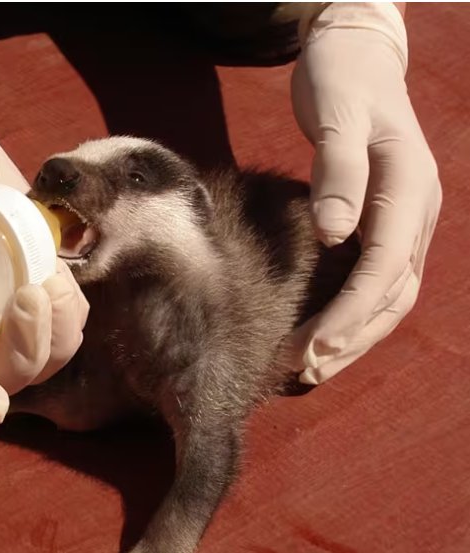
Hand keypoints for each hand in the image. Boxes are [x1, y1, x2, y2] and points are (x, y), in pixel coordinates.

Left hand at [291, 3, 440, 383]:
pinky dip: (352, 312)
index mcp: (409, 186)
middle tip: (304, 369)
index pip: (385, 266)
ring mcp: (404, 219)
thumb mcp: (337, 113)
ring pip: (389, 295)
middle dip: (351, 337)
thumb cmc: (342, 79)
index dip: (351, 312)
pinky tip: (324, 331)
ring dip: (354, 335)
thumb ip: (337, 170)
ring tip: (312, 367)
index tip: (314, 346)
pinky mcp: (382, 222)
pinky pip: (376, 279)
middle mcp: (416, 211)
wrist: (357, 55)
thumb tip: (335, 234)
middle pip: (392, 293)